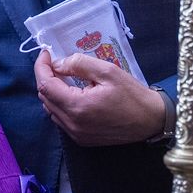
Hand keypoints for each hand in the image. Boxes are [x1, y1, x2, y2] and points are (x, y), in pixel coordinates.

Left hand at [35, 52, 164, 145]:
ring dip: (52, 92)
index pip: (45, 85)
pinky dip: (61, 104)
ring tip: (64, 77)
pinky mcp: (82, 139)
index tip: (46, 53)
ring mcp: (76, 135)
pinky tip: (72, 94)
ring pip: (51, 110)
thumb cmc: (132, 95)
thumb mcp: (107, 71)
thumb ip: (79, 64)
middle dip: (46, 77)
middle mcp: (72, 124)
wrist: (151, 121)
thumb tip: (57, 64)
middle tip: (56, 63)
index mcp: (77, 107)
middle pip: (45, 98)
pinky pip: (61, 120)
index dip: (41, 67)